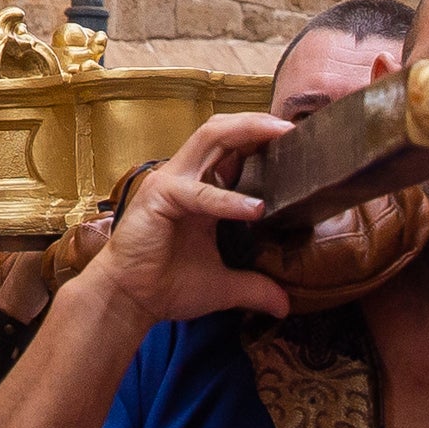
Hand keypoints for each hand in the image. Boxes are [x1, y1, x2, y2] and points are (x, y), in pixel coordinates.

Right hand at [90, 108, 296, 327]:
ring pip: (209, 138)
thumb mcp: (223, 285)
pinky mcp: (160, 197)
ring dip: (245, 131)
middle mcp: (186, 177)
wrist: (131, 300)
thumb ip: (255, 286)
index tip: (297, 140)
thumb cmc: (168, 285)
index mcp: (202, 189)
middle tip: (292, 128)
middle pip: (222, 131)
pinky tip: (256, 209)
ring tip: (279, 135)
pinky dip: (228, 199)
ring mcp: (172, 182)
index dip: (261, 139)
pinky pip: (199, 192)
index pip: (233, 150)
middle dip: (257, 123)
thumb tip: (285, 305)